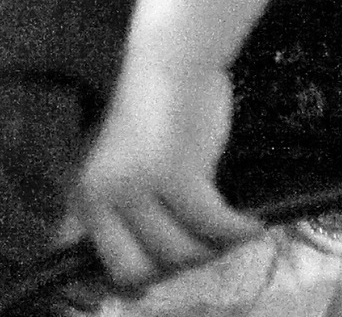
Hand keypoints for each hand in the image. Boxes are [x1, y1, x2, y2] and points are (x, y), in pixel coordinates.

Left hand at [70, 50, 259, 288]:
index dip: (143, 281)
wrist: (170, 60)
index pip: (111, 266)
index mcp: (88, 196)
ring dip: (213, 248)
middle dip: (177, 268)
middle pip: (145, 272)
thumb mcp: (124, 165)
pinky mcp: (176, 177)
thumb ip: (128, 210)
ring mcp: (139, 188)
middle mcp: (105, 197)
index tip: (170, 278)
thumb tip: (145, 273)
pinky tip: (253, 223)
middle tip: (204, 251)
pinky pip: (215, 226)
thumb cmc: (151, 110)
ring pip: (183, 253)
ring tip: (230, 233)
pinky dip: (238, 229)